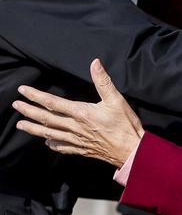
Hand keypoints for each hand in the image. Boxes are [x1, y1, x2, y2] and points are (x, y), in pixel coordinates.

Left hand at [13, 59, 142, 166]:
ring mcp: (77, 140)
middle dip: (29, 111)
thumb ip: (103, 81)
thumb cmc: (125, 125)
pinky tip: (47, 142)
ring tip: (21, 125)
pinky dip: (53, 144)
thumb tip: (95, 63)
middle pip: (47, 118)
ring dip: (34, 129)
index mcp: (81, 113)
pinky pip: (64, 147)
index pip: (52, 102)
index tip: (23, 90)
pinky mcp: (83, 149)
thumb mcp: (116, 100)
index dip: (36, 95)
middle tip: (16, 106)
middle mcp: (75, 127)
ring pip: (50, 133)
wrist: (132, 151)